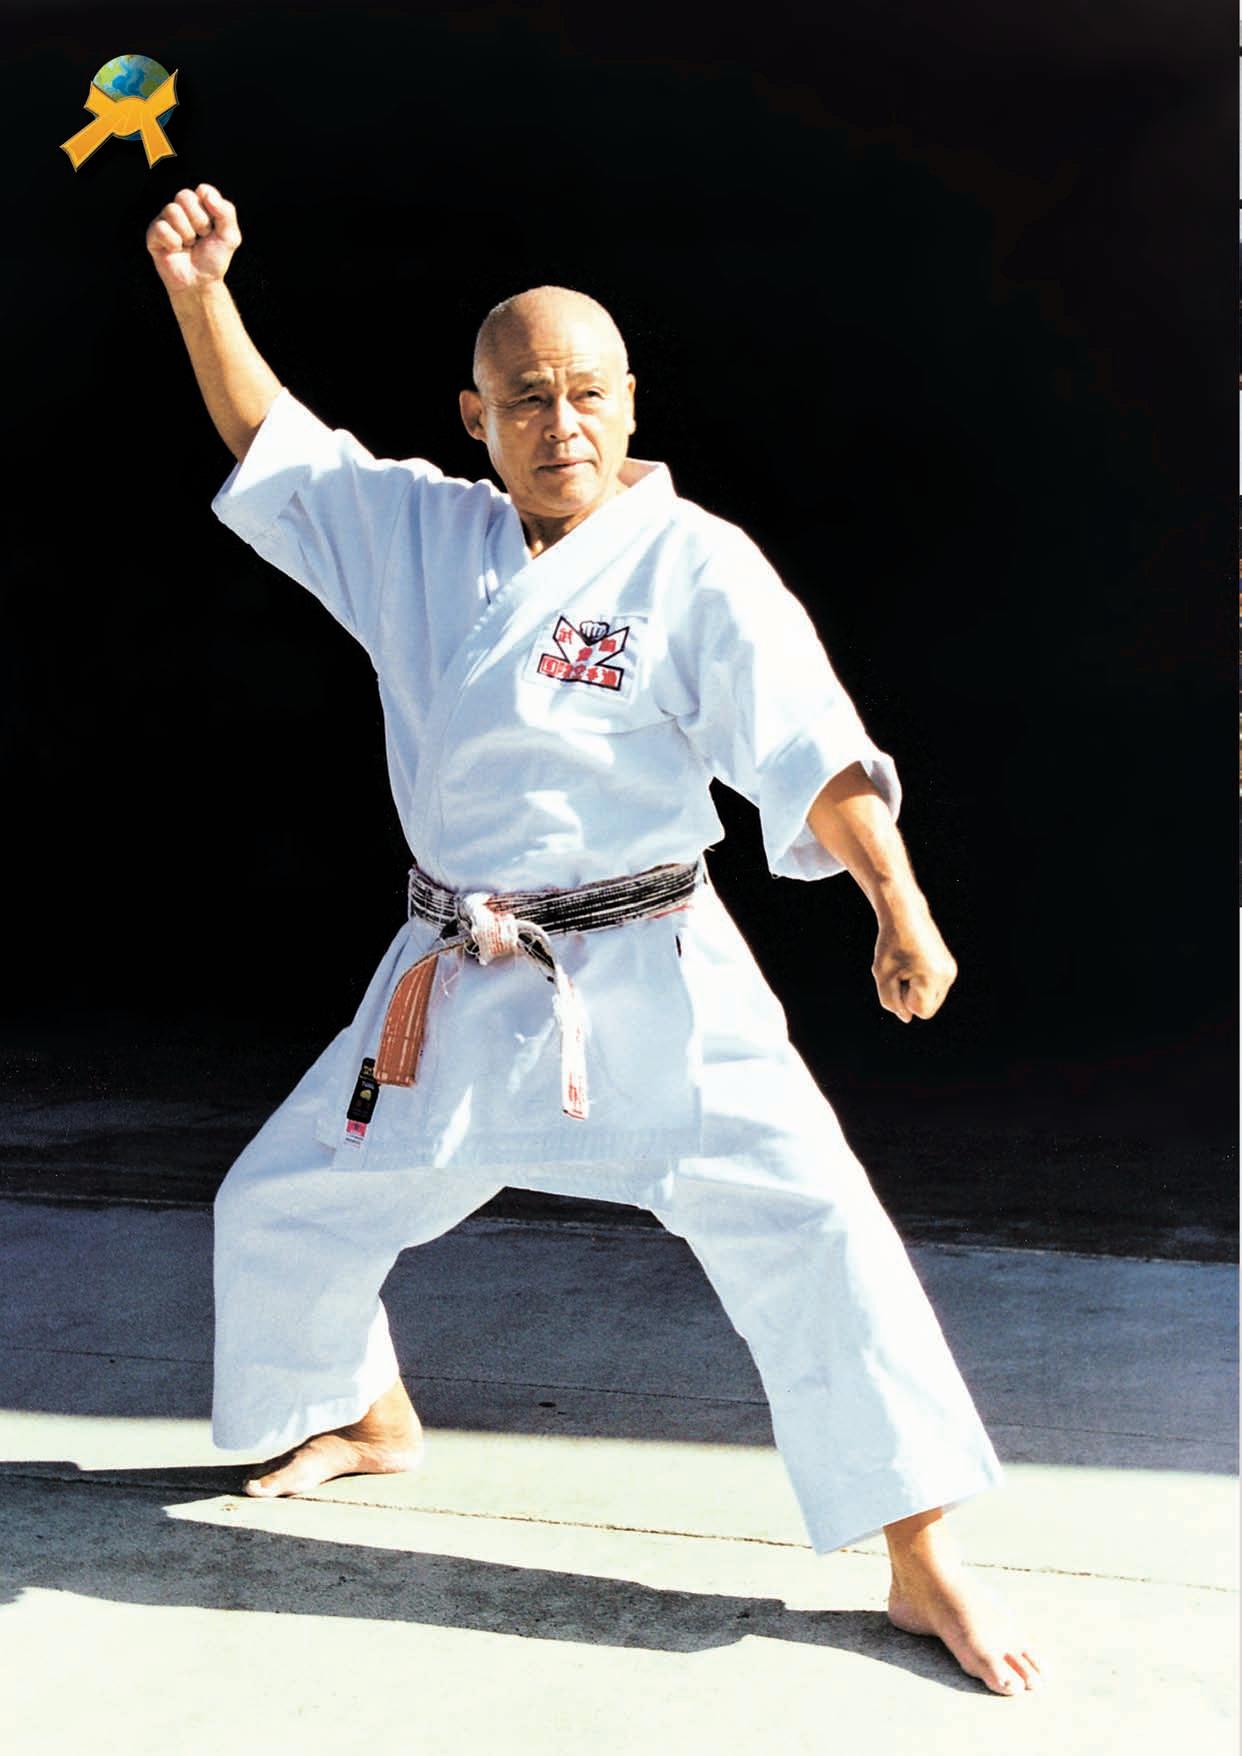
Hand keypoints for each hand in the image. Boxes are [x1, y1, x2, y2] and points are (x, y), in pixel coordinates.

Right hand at [146, 184, 239, 295]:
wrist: (200, 282)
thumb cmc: (214, 259)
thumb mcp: (230, 237)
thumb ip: (226, 212)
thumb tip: (205, 193)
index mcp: (199, 205)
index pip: (203, 191)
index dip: (211, 210)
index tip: (213, 228)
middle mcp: (180, 209)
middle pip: (184, 195)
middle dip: (199, 221)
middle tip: (201, 237)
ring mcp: (165, 220)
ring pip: (172, 210)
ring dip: (187, 234)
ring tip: (189, 245)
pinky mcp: (153, 234)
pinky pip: (162, 228)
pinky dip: (174, 243)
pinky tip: (176, 250)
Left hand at [872, 904, 957, 1022]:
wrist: (905, 914)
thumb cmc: (891, 943)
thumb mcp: (882, 975)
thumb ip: (891, 1002)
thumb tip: (907, 1017)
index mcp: (933, 976)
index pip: (920, 1011)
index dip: (903, 1000)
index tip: (898, 976)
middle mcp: (947, 975)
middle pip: (927, 1009)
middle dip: (911, 997)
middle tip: (901, 972)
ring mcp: (950, 971)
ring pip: (930, 1000)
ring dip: (915, 990)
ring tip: (908, 966)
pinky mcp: (949, 967)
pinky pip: (932, 990)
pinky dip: (921, 983)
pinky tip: (914, 963)